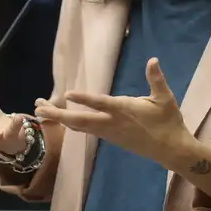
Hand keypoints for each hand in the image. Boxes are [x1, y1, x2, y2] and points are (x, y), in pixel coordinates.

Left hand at [34, 58, 191, 168]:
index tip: (68, 94)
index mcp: (124, 111)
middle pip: (80, 120)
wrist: (171, 150)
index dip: (84, 99)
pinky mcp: (109, 138)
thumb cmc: (168, 122)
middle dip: (58, 114)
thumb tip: (153, 60)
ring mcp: (108, 133)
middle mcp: (111, 123)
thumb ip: (156, 79)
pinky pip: (84, 130)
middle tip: (39, 108)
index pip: (101, 104)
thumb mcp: (165, 99)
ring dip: (60, 118)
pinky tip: (60, 118)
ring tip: (41, 110)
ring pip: (79, 126)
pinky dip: (70, 123)